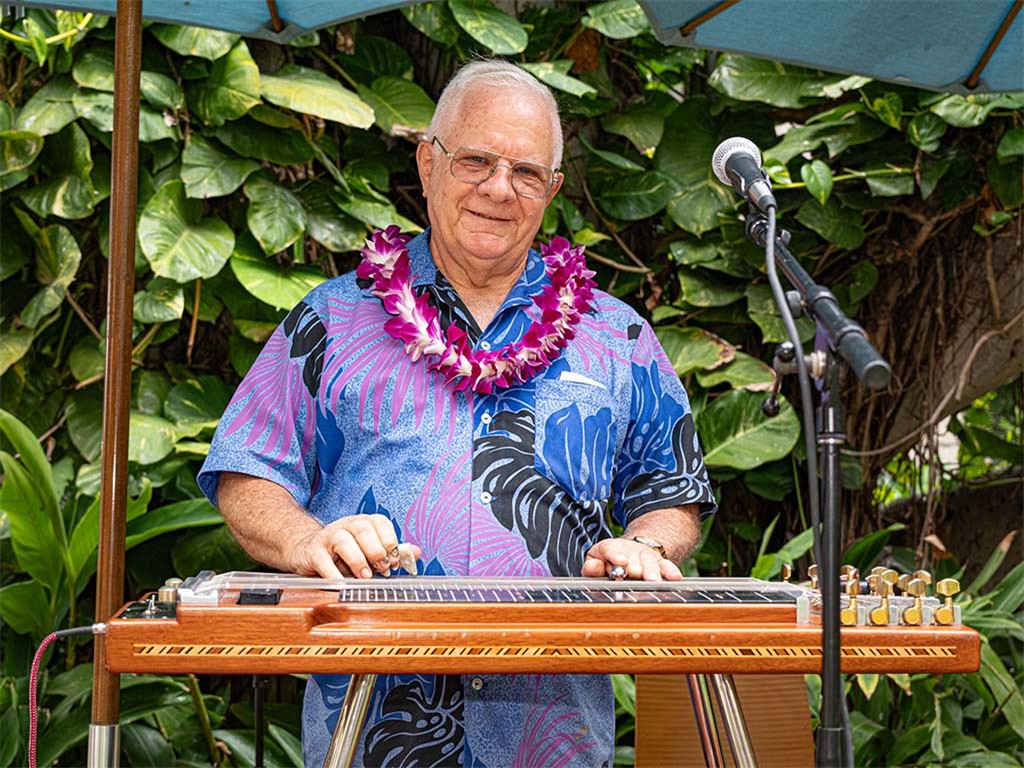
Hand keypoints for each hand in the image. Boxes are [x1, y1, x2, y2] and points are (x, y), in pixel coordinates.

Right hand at [290, 514, 421, 579]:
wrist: (307, 552)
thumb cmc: (343, 553)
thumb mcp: (369, 550)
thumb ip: (392, 551)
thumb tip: (416, 553)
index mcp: (363, 523)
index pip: (380, 522)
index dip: (390, 541)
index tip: (395, 561)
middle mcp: (346, 525)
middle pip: (363, 529)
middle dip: (376, 550)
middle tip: (383, 570)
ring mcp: (328, 536)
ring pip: (343, 540)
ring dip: (357, 560)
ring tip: (365, 577)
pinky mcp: (313, 551)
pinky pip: (322, 560)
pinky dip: (333, 574)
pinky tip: (342, 584)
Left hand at [581, 537, 682, 581]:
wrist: (628, 552)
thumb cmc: (607, 561)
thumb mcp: (595, 561)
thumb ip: (591, 567)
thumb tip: (593, 567)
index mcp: (610, 548)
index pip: (610, 549)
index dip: (615, 555)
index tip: (621, 561)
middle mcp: (630, 551)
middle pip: (634, 557)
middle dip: (635, 566)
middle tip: (636, 573)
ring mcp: (646, 556)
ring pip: (650, 563)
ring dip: (652, 571)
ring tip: (653, 580)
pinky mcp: (660, 564)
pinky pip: (667, 567)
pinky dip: (671, 572)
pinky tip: (675, 578)